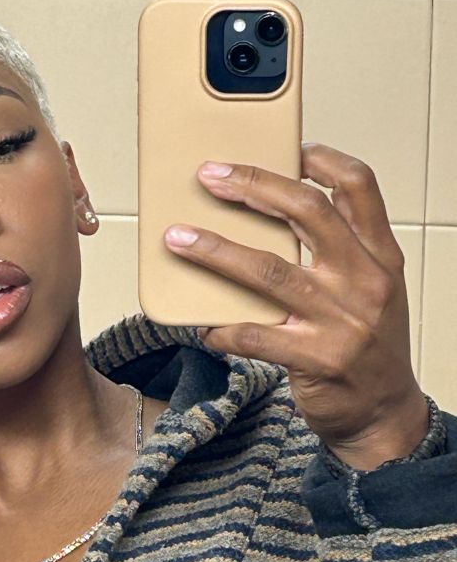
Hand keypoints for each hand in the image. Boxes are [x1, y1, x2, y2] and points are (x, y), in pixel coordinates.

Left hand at [164, 143, 427, 470]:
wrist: (383, 414)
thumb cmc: (367, 344)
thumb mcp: (369, 288)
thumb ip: (334, 249)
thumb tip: (266, 211)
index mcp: (379, 255)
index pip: (359, 186)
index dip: (322, 159)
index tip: (287, 147)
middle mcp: (365, 281)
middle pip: (306, 212)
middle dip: (252, 185)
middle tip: (210, 176)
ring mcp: (341, 321)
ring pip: (268, 270)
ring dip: (215, 249)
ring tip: (178, 237)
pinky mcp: (316, 359)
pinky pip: (253, 334)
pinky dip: (221, 326)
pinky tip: (202, 324)